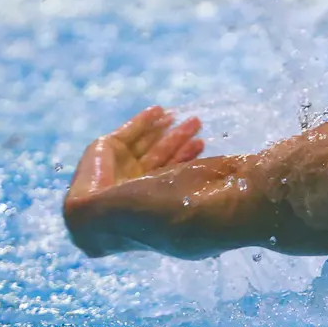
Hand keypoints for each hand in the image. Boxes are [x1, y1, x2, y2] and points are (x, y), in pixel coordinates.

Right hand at [66, 106, 203, 205]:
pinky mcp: (103, 149)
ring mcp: (118, 165)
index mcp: (149, 197)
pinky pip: (128, 131)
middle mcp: (133, 181)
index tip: (202, 142)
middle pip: (160, 154)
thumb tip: (226, 179)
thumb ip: (191, 186)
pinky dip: (143, 121)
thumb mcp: (177, 200)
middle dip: (178, 138)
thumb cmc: (144, 213)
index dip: (186, 156)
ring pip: (147, 142)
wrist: (101, 215)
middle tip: (197, 122)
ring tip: (186, 117)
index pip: (171, 171)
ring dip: (165, 128)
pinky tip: (159, 111)